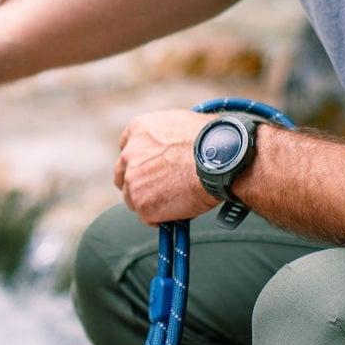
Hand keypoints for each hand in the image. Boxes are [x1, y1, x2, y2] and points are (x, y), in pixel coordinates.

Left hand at [114, 108, 214, 225]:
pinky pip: (147, 217)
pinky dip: (160, 219)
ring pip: (133, 198)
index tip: (149, 169)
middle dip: (137, 183)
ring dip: (149, 202)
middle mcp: (129, 153)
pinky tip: (177, 213)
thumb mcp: (181, 125)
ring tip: (175, 203)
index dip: (138, 161)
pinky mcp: (141, 203)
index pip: (127, 148)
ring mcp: (132, 179)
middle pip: (123, 175)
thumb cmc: (212, 142)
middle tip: (156, 191)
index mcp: (138, 129)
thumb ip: (166, 139)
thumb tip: (173, 151)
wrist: (221, 160)